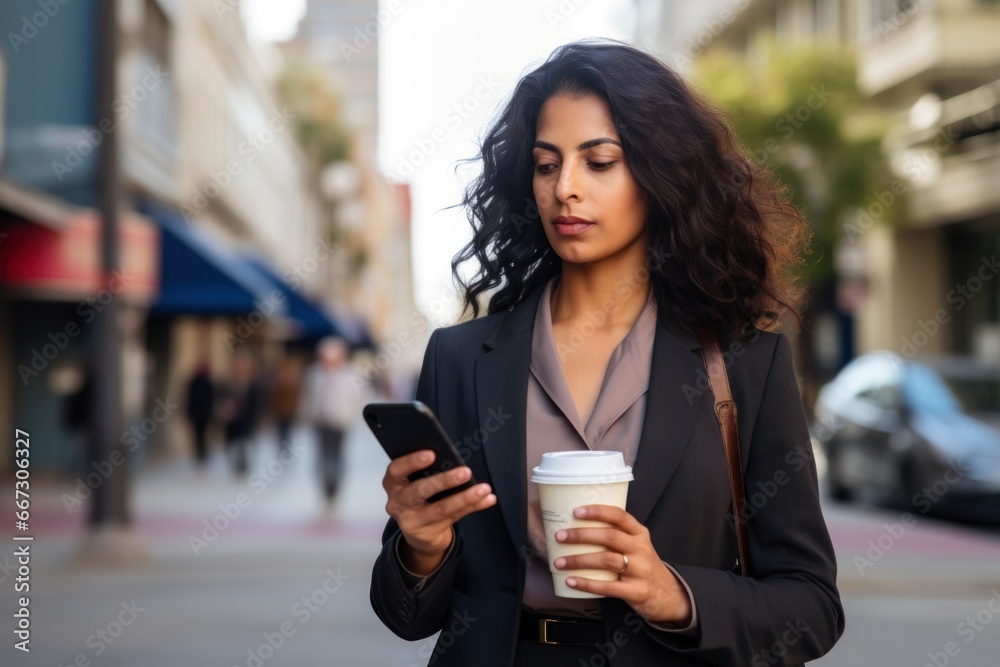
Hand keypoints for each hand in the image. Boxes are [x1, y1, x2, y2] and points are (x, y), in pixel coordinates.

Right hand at [382, 450, 495, 574]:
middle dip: (444, 481)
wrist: (418, 532)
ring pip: (440, 508)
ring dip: (465, 497)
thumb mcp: (416, 482)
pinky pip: (453, 518)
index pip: (396, 470)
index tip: (431, 454)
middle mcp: (397, 503)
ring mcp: (411, 521)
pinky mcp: (426, 533)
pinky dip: (473, 506)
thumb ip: (429, 471)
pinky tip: (487, 499)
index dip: (411, 462)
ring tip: (484, 489)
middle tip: (466, 472)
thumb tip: (453, 458)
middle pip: (419, 490)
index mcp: (393, 483)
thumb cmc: (420, 496)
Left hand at [552, 504, 691, 624]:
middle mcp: (641, 549)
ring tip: (559, 561)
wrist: (668, 595)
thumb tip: (576, 526)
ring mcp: (640, 571)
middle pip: (610, 537)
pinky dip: (587, 584)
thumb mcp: (637, 545)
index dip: (597, 512)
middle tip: (560, 536)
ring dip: (580, 560)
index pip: (619, 516)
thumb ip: (616, 535)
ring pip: (607, 560)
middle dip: (582, 535)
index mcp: (640, 534)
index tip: (576, 511)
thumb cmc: (643, 566)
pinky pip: (608, 586)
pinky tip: (571, 581)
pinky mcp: (636, 591)